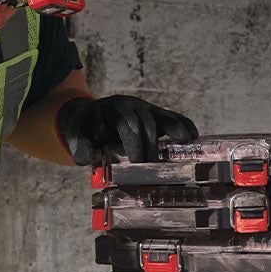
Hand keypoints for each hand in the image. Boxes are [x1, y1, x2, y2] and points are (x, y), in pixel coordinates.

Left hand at [56, 94, 198, 164]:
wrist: (91, 117)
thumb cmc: (86, 131)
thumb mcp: (77, 137)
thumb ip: (80, 147)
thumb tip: (87, 158)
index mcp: (110, 110)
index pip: (125, 121)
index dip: (133, 140)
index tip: (136, 161)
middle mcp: (129, 105)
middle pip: (145, 120)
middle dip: (150, 143)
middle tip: (152, 166)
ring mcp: (144, 109)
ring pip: (161, 115)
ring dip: (174, 129)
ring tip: (186, 142)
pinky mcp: (154, 115)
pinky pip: (170, 116)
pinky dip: (182, 124)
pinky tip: (194, 136)